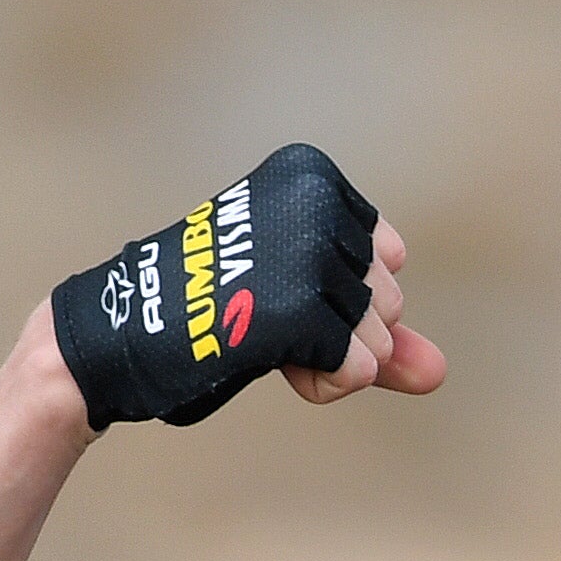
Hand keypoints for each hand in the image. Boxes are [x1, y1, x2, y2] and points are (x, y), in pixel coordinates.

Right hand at [46, 144, 438, 429]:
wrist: (122, 333)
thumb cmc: (206, 314)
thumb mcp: (300, 311)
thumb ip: (374, 335)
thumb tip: (438, 374)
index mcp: (313, 177)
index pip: (388, 260)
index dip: (343, 297)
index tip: (276, 287)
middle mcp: (316, 203)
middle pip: (388, 300)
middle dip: (338, 331)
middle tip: (262, 315)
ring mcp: (307, 253)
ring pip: (377, 337)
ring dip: (328, 360)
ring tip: (261, 336)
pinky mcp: (297, 307)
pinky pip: (357, 368)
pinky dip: (323, 383)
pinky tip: (275, 362)